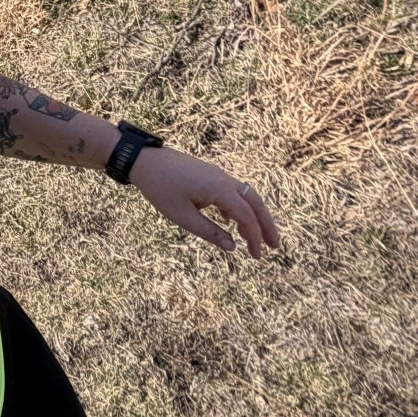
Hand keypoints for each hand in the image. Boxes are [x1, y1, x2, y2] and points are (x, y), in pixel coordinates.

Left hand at [128, 147, 280, 257]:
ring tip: (257, 237)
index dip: (254, 237)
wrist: (143, 160)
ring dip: (254, 216)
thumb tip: (232, 247)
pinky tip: (231, 222)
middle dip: (266, 225)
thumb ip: (209, 232)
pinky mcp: (210, 174)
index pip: (246, 217)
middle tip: (274, 246)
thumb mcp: (182, 216)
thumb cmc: (160, 188)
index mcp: (219, 189)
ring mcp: (218, 175)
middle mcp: (224, 179)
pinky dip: (238, 207)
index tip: (257, 256)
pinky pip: (232, 191)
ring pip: (246, 195)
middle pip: (255, 203)